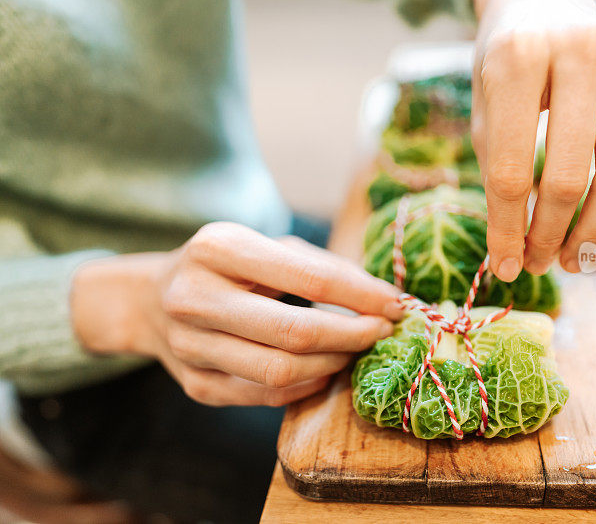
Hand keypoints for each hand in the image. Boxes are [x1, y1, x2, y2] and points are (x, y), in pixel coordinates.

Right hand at [70, 222, 402, 406]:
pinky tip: (323, 368)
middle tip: (380, 332)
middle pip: (295, 333)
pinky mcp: (194, 384)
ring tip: (354, 349)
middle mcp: (195, 296)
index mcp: (218, 248)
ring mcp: (189, 346)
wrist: (150, 300)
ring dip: (333, 364)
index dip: (361, 296)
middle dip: (352, 336)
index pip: (309, 279)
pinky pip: (265, 397)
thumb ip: (321, 267)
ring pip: (281, 372)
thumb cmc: (225, 267)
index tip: (396, 305)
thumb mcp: (265, 247)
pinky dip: (306, 385)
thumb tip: (382, 299)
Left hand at [471, 0, 595, 276]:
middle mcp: (579, 53)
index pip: (510, 171)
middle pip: (568, 177)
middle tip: (540, 263)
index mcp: (518, 60)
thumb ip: (496, 171)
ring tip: (574, 256)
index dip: (506, 230)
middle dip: (550, 235)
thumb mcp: (485, 107)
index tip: (505, 267)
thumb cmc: (507, 61)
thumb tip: (510, 251)